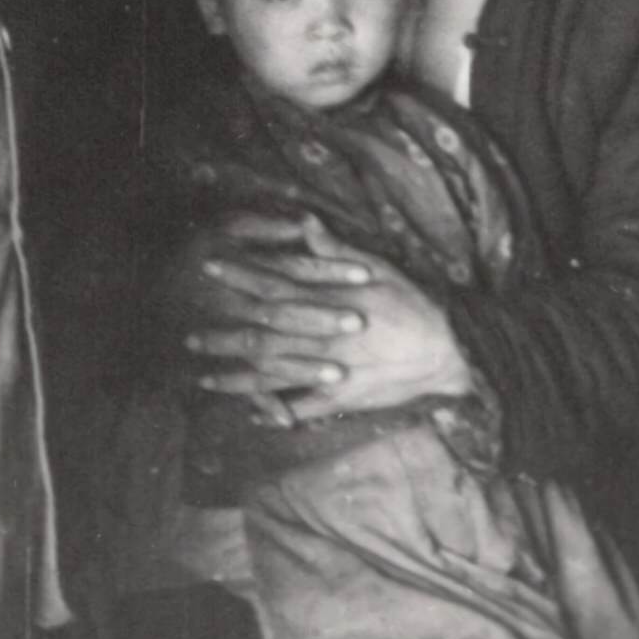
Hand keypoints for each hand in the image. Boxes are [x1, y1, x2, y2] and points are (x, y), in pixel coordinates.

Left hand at [191, 224, 471, 422]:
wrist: (447, 350)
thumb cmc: (415, 304)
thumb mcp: (380, 267)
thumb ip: (336, 250)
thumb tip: (306, 223)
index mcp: (327, 300)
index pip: (273, 284)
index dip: (240, 276)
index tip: (212, 269)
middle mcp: (320, 336)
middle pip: (262, 334)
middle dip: (224, 335)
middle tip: (190, 338)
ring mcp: (328, 371)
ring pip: (271, 376)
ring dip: (235, 377)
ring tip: (204, 378)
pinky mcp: (340, 398)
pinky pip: (300, 409)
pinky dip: (274, 413)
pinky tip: (250, 414)